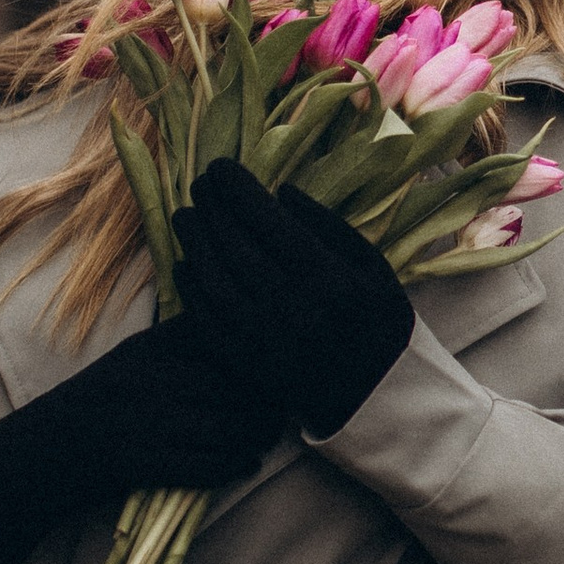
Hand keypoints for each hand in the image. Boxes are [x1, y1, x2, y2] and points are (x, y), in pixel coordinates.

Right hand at [0, 308, 286, 563]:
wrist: (42, 455)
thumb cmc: (94, 404)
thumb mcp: (131, 358)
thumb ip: (179, 341)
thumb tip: (239, 329)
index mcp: (148, 349)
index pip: (218, 340)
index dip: (256, 353)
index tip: (280, 360)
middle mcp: (148, 380)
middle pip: (232, 386)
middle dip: (266, 399)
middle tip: (284, 406)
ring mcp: (146, 423)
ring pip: (226, 427)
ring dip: (256, 434)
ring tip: (266, 435)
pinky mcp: (144, 464)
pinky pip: (206, 466)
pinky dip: (234, 466)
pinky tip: (246, 463)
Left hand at [174, 158, 414, 441]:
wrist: (376, 395)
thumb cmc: (378, 322)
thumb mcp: (372, 266)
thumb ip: (328, 226)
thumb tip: (280, 192)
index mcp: (326, 277)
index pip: (266, 219)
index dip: (236, 188)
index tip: (221, 167)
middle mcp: (290, 306)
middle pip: (234, 244)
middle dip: (211, 206)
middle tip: (200, 184)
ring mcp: (263, 338)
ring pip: (213, 279)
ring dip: (194, 241)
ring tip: (185, 216)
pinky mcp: (245, 363)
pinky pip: (206, 320)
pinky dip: (191, 288)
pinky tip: (188, 263)